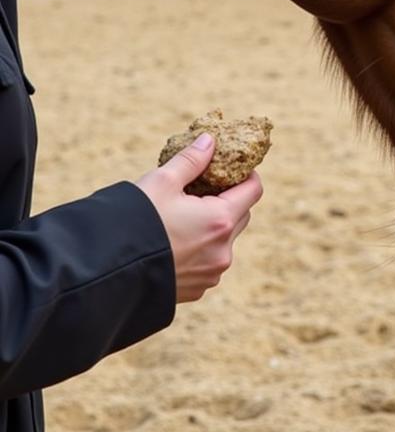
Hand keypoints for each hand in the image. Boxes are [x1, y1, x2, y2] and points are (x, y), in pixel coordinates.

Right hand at [136, 133, 262, 302]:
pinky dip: (200, 250)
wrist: (104, 275)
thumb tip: (210, 140)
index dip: (246, 175)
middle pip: (241, 215)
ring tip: (184, 217)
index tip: (231, 168)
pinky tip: (174, 242)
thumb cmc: (134, 223)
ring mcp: (210, 274)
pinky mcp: (196, 290)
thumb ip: (191, 159)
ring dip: (213, 227)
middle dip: (228, 200)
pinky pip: (208, 263)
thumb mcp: (162, 182)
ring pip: (225, 241)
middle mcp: (222, 251)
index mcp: (221, 220)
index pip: (253, 190)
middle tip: (204, 189)